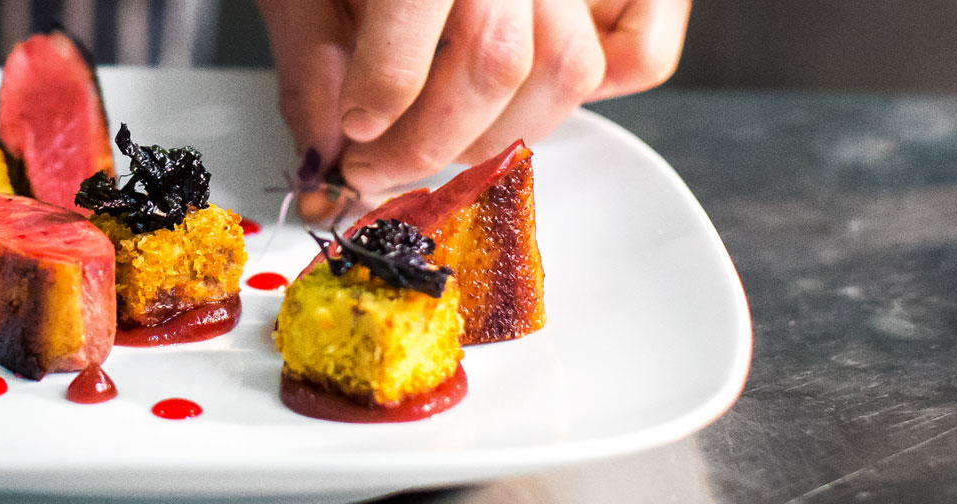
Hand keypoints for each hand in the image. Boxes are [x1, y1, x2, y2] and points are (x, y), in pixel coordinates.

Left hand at [259, 0, 689, 206]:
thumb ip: (312, 57)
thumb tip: (321, 149)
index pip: (415, 25)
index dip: (381, 100)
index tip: (353, 133)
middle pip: (497, 63)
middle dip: (432, 141)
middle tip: (381, 164)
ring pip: (569, 71)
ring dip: (502, 132)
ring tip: (445, 139)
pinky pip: (643, 54)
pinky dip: (602, 90)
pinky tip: (529, 93)